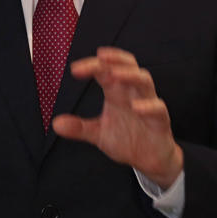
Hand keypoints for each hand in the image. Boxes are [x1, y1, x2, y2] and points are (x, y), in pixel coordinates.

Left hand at [52, 46, 182, 188]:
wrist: (149, 160)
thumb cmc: (126, 139)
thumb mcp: (98, 133)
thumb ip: (79, 128)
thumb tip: (56, 124)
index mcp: (116, 92)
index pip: (105, 70)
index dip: (92, 66)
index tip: (74, 69)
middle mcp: (132, 93)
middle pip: (128, 65)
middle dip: (115, 58)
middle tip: (100, 57)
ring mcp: (148, 104)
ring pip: (144, 80)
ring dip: (130, 75)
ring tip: (114, 74)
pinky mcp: (160, 121)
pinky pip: (159, 108)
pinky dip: (149, 106)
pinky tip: (136, 107)